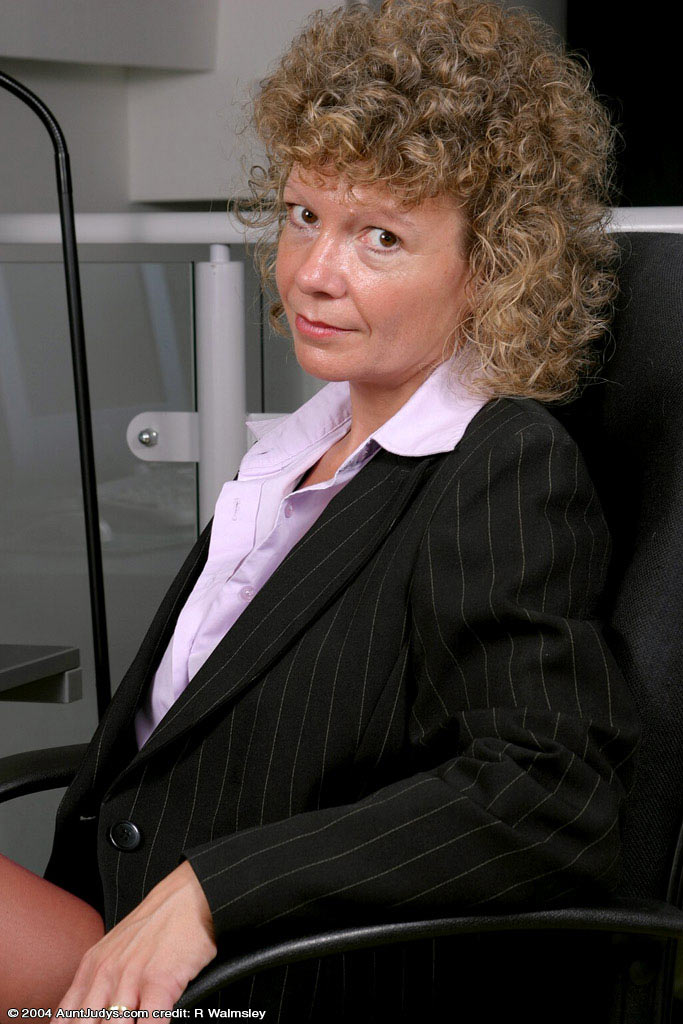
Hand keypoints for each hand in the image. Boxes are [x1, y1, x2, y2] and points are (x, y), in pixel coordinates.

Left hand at [58, 861, 216, 1012]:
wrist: (189, 896)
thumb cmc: (157, 924)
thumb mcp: (114, 949)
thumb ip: (98, 984)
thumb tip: (91, 1016)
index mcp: (91, 969)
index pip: (66, 1018)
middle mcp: (105, 975)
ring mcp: (131, 978)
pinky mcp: (159, 982)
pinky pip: (148, 1023)